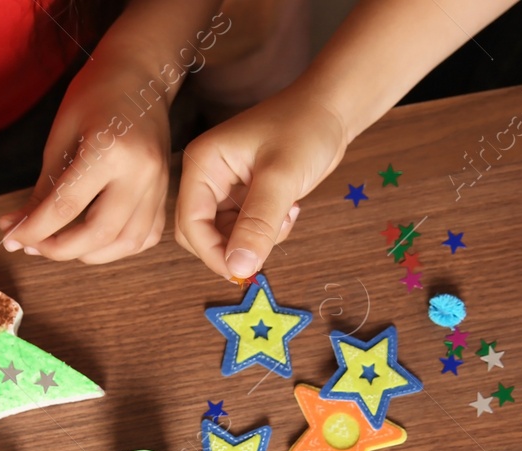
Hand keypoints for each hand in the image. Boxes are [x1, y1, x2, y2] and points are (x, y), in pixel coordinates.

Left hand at [0, 56, 170, 264]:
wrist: (141, 74)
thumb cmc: (97, 94)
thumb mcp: (61, 134)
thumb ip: (44, 186)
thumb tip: (19, 226)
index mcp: (111, 151)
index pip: (66, 206)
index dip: (34, 229)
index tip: (11, 238)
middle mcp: (141, 174)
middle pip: (99, 233)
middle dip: (60, 249)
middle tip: (32, 246)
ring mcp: (158, 186)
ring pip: (125, 243)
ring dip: (89, 254)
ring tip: (59, 244)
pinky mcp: (164, 193)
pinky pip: (144, 237)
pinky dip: (117, 247)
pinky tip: (93, 239)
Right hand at [175, 87, 347, 278]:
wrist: (331, 109)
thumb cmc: (305, 128)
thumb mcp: (281, 178)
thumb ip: (258, 225)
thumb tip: (238, 267)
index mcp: (202, 164)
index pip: (190, 223)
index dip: (212, 252)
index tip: (241, 271)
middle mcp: (207, 176)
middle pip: (200, 233)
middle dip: (232, 247)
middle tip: (267, 244)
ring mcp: (226, 187)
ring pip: (225, 236)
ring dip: (255, 239)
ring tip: (285, 214)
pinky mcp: (245, 195)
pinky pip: (244, 230)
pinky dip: (266, 232)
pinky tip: (288, 209)